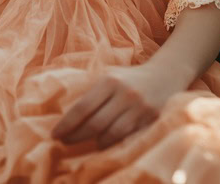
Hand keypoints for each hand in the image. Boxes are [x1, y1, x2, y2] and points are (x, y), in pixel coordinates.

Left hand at [50, 63, 183, 149]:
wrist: (165, 74)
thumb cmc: (130, 77)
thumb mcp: (110, 75)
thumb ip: (93, 90)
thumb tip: (65, 110)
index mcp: (110, 80)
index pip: (83, 107)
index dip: (67, 124)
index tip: (54, 134)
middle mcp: (124, 94)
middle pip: (95, 124)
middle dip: (76, 137)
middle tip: (63, 143)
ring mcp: (139, 109)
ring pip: (111, 135)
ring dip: (94, 143)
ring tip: (84, 144)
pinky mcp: (150, 121)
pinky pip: (126, 139)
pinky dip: (112, 144)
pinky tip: (103, 144)